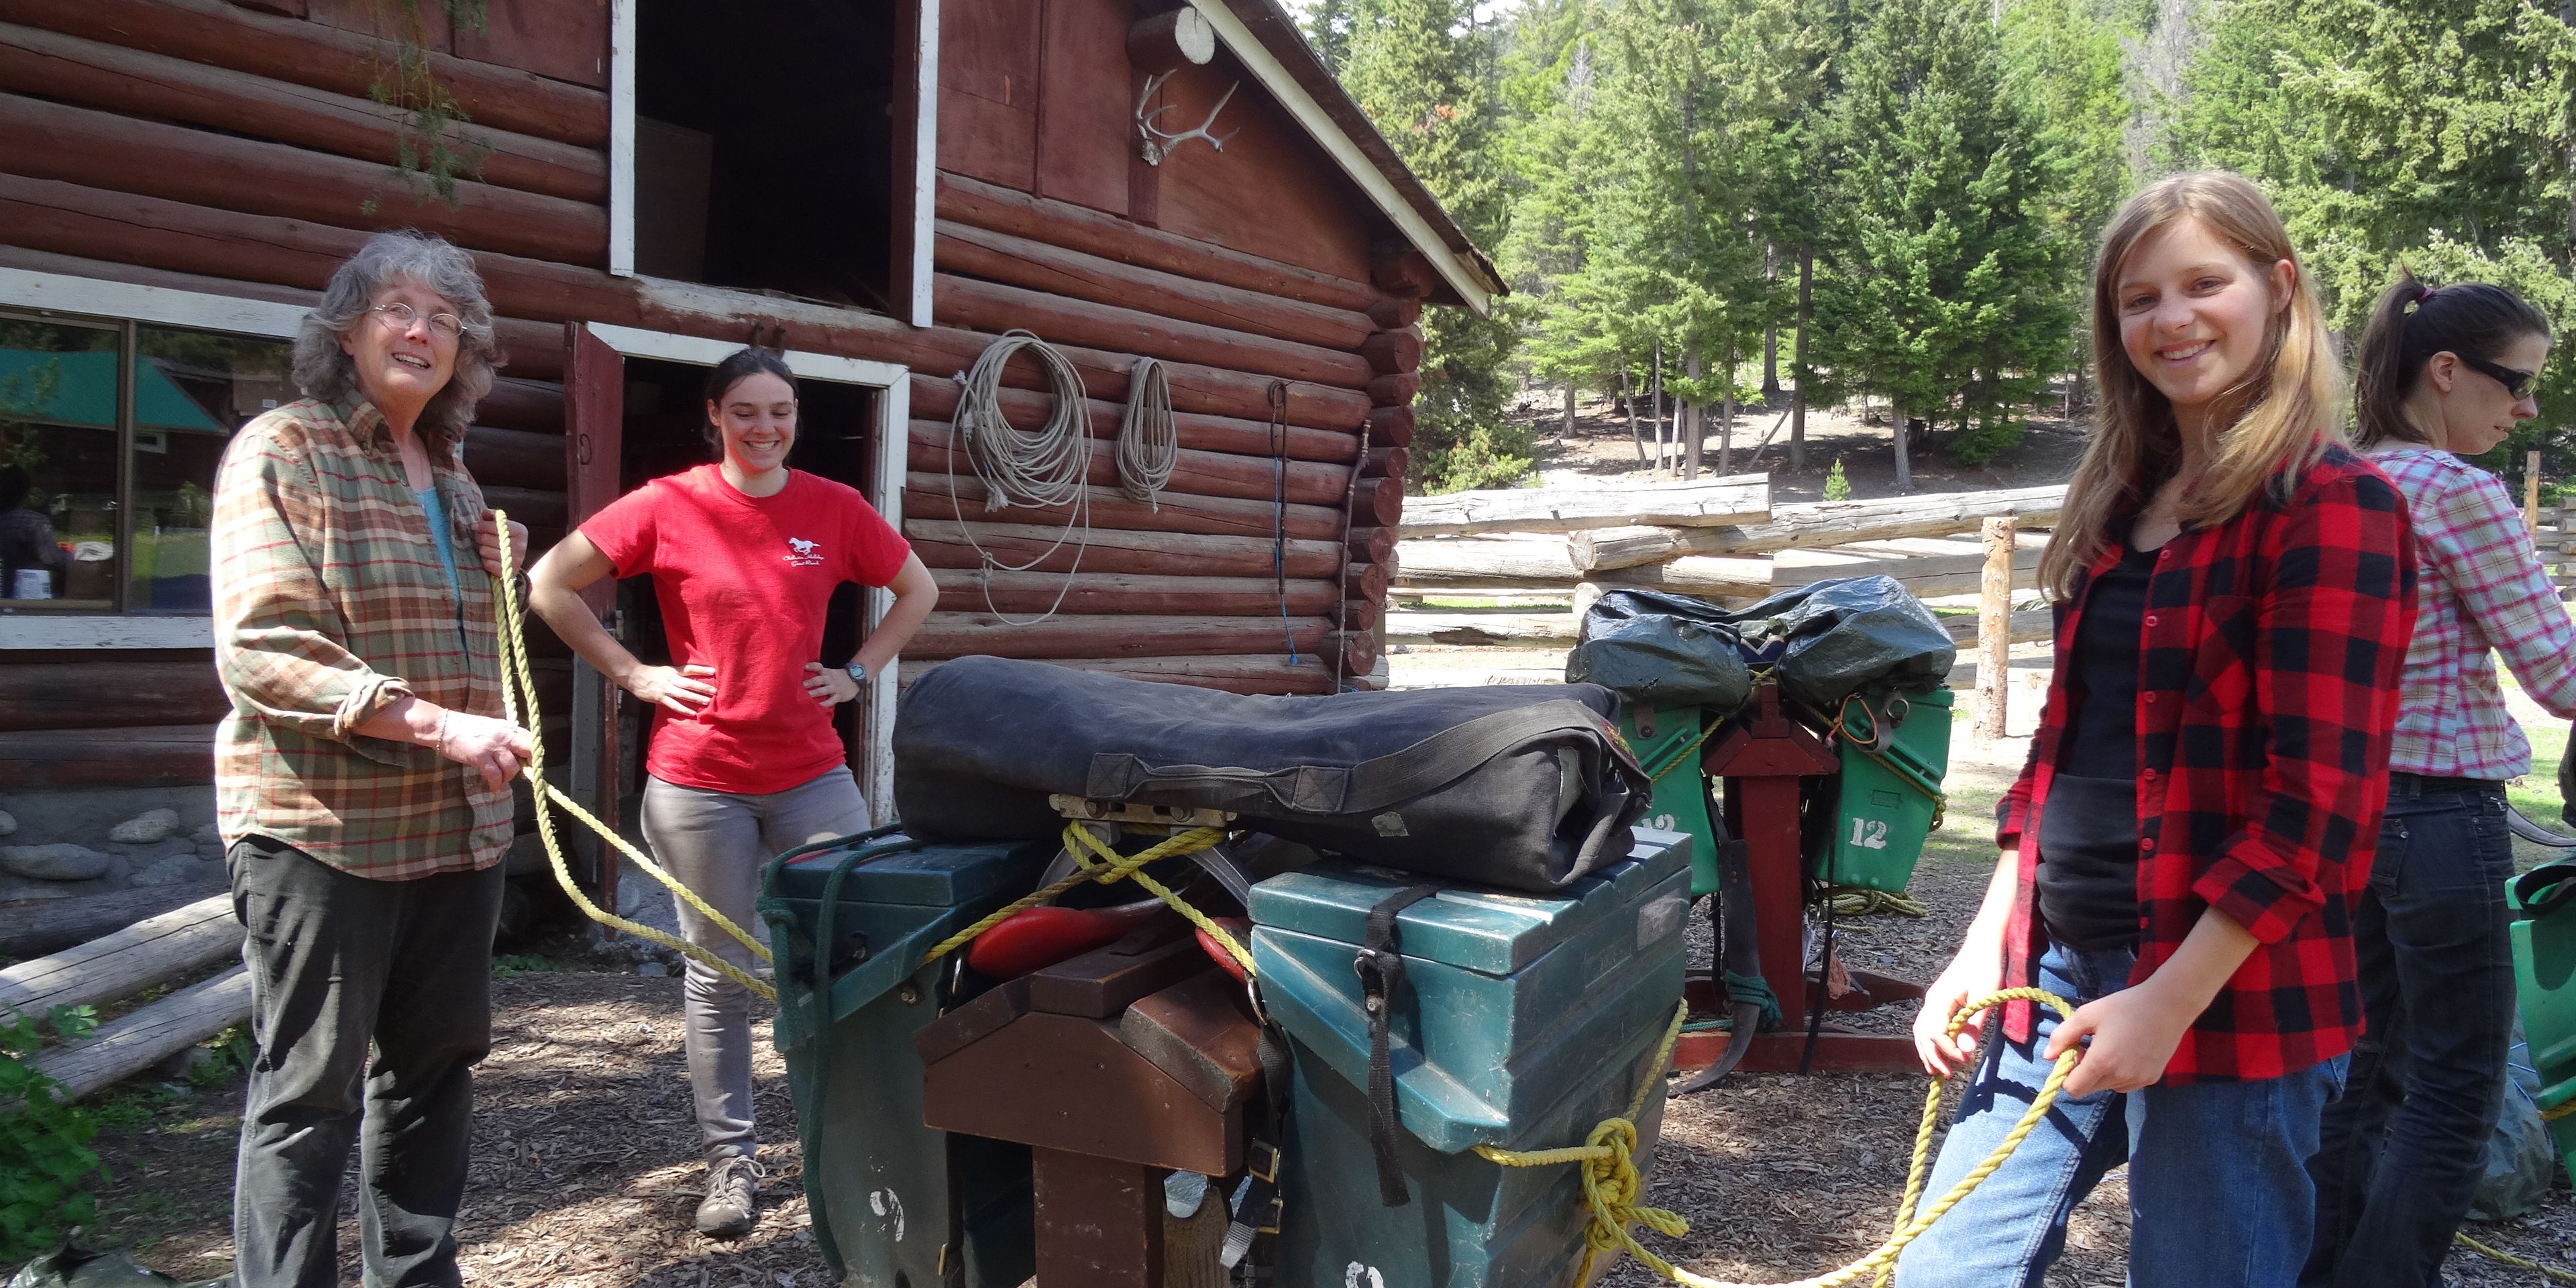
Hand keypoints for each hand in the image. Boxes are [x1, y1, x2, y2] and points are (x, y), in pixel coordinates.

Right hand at [434, 710, 534, 790]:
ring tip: (500, 781)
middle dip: (529, 765)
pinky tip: (493, 788)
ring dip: (508, 778)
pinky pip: (495, 776)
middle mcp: (504, 735)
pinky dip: (496, 785)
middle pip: (529, 751)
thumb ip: (506, 737)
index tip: (529, 763)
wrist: (442, 725)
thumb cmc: (466, 727)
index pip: (531, 739)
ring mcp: (492, 746)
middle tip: (523, 775)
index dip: (533, 754)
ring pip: (512, 768)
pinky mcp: (479, 756)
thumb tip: (518, 752)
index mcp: (508, 727)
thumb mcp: (492, 727)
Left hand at [478, 510, 530, 578]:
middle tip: (480, 538)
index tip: (474, 526)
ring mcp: (515, 559)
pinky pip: (487, 564)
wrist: (514, 560)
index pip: (496, 525)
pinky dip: (486, 561)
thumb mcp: (502, 525)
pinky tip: (490, 559)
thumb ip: (493, 517)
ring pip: (484, 551)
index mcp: (520, 531)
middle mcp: (520, 545)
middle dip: (480, 537)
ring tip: (487, 548)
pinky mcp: (509, 572)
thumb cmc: (505, 538)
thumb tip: (484, 513)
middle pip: (486, 538)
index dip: (482, 525)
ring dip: (482, 549)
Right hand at [624, 663, 715, 715]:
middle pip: (689, 683)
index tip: (713, 671)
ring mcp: (666, 689)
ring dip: (696, 699)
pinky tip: (693, 713)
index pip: (690, 669)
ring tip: (707, 702)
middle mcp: (671, 679)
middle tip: (715, 691)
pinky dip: (684, 709)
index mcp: (674, 671)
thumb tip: (693, 678)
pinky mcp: (660, 698)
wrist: (636, 677)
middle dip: (703, 687)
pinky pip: (674, 705)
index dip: (701, 670)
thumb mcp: (667, 670)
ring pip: (684, 695)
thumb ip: (679, 674)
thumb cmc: (654, 674)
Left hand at [804, 662, 859, 707]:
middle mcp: (830, 679)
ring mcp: (835, 688)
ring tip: (808, 695)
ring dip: (816, 692)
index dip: (812, 666)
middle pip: (820, 679)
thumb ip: (822, 674)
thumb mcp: (832, 673)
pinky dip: (826, 703)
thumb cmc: (840, 678)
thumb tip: (806, 674)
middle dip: (811, 682)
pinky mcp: (839, 696)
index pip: (819, 667)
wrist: (855, 681)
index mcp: (828, 672)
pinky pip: (832, 700)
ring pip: (825, 690)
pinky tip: (820, 706)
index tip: (804, 666)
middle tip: (803, 685)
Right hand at [1913, 948, 2005, 1077]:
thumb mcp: (1985, 997)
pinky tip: (1940, 1051)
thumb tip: (1964, 1051)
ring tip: (1937, 1070)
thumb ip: (1973, 1024)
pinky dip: (1931, 1041)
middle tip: (1948, 1074)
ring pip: (1921, 1031)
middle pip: (1922, 1035)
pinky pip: (1928, 1025)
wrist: (1983, 945)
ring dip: (1928, 1051)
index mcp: (1940, 999)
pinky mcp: (1939, 1001)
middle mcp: (1931, 1001)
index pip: (1935, 1033)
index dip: (1947, 1050)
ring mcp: (1933, 1000)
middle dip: (1933, 1056)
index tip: (1965, 1060)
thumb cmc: (1986, 967)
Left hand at [2045, 980, 2191, 1097]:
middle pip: (2089, 1088)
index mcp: (2101, 1062)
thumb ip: (2062, 1036)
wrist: (2168, 1005)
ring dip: (2102, 1073)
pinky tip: (2127, 1051)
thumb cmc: (2124, 1006)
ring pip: (2107, 1087)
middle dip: (2083, 1072)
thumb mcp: (2087, 1015)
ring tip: (2112, 1046)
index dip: (2066, 1074)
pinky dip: (2120, 1074)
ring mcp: (2138, 1080)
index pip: (2072, 1089)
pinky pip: (2126, 1084)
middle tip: (2092, 1046)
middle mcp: (2120, 1077)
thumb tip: (2047, 1057)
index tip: (2074, 1053)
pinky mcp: (2151, 1079)